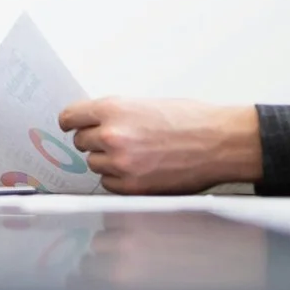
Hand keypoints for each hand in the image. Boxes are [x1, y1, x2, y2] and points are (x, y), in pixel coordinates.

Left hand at [59, 97, 260, 193]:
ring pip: (94, 164)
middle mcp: (112, 135)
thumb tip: (92, 122)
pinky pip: (108, 184)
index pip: (70, 117)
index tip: (71, 126)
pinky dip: (118, 178)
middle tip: (117, 140)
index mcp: (113, 109)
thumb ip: (114, 114)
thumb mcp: (144, 104)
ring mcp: (121, 163)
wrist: (220, 142)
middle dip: (94, 141)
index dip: (71, 122)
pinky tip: (139, 169)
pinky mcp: (133, 186)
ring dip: (107, 160)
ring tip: (135, 154)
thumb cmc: (190, 120)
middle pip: (80, 142)